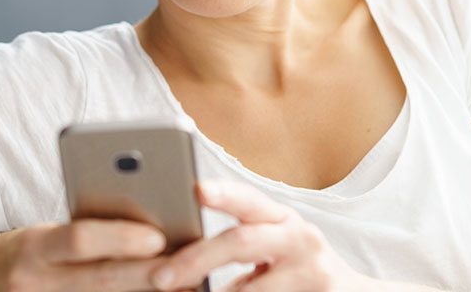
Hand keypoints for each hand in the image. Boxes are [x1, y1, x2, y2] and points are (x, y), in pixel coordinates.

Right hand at [0, 218, 189, 291]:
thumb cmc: (24, 251)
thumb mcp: (45, 233)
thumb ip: (86, 233)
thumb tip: (149, 230)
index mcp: (34, 246)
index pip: (77, 238)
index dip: (118, 238)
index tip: (158, 236)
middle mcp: (35, 281)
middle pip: (100, 280)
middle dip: (146, 276)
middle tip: (187, 270)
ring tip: (185, 288)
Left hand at [149, 179, 372, 291]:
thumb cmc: (299, 270)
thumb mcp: (275, 247)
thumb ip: (239, 242)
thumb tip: (175, 255)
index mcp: (280, 218)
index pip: (248, 199)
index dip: (223, 193)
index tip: (195, 189)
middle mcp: (299, 237)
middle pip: (241, 241)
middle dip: (197, 259)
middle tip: (160, 277)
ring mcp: (311, 270)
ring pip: (250, 287)